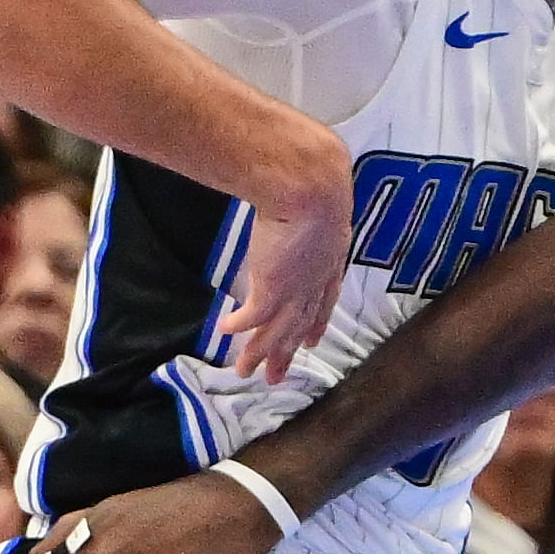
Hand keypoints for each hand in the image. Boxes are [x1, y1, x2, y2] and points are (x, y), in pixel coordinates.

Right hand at [215, 122, 353, 383]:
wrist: (312, 186)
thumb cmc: (313, 177)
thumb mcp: (314, 192)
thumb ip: (302, 195)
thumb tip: (291, 176)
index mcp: (330, 256)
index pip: (324, 297)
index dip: (317, 321)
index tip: (312, 340)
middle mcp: (316, 279)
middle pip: (300, 324)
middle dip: (287, 351)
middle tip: (277, 377)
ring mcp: (296, 288)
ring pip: (277, 331)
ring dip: (262, 353)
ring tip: (246, 373)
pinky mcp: (274, 289)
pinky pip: (253, 318)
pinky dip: (240, 328)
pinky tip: (224, 333)